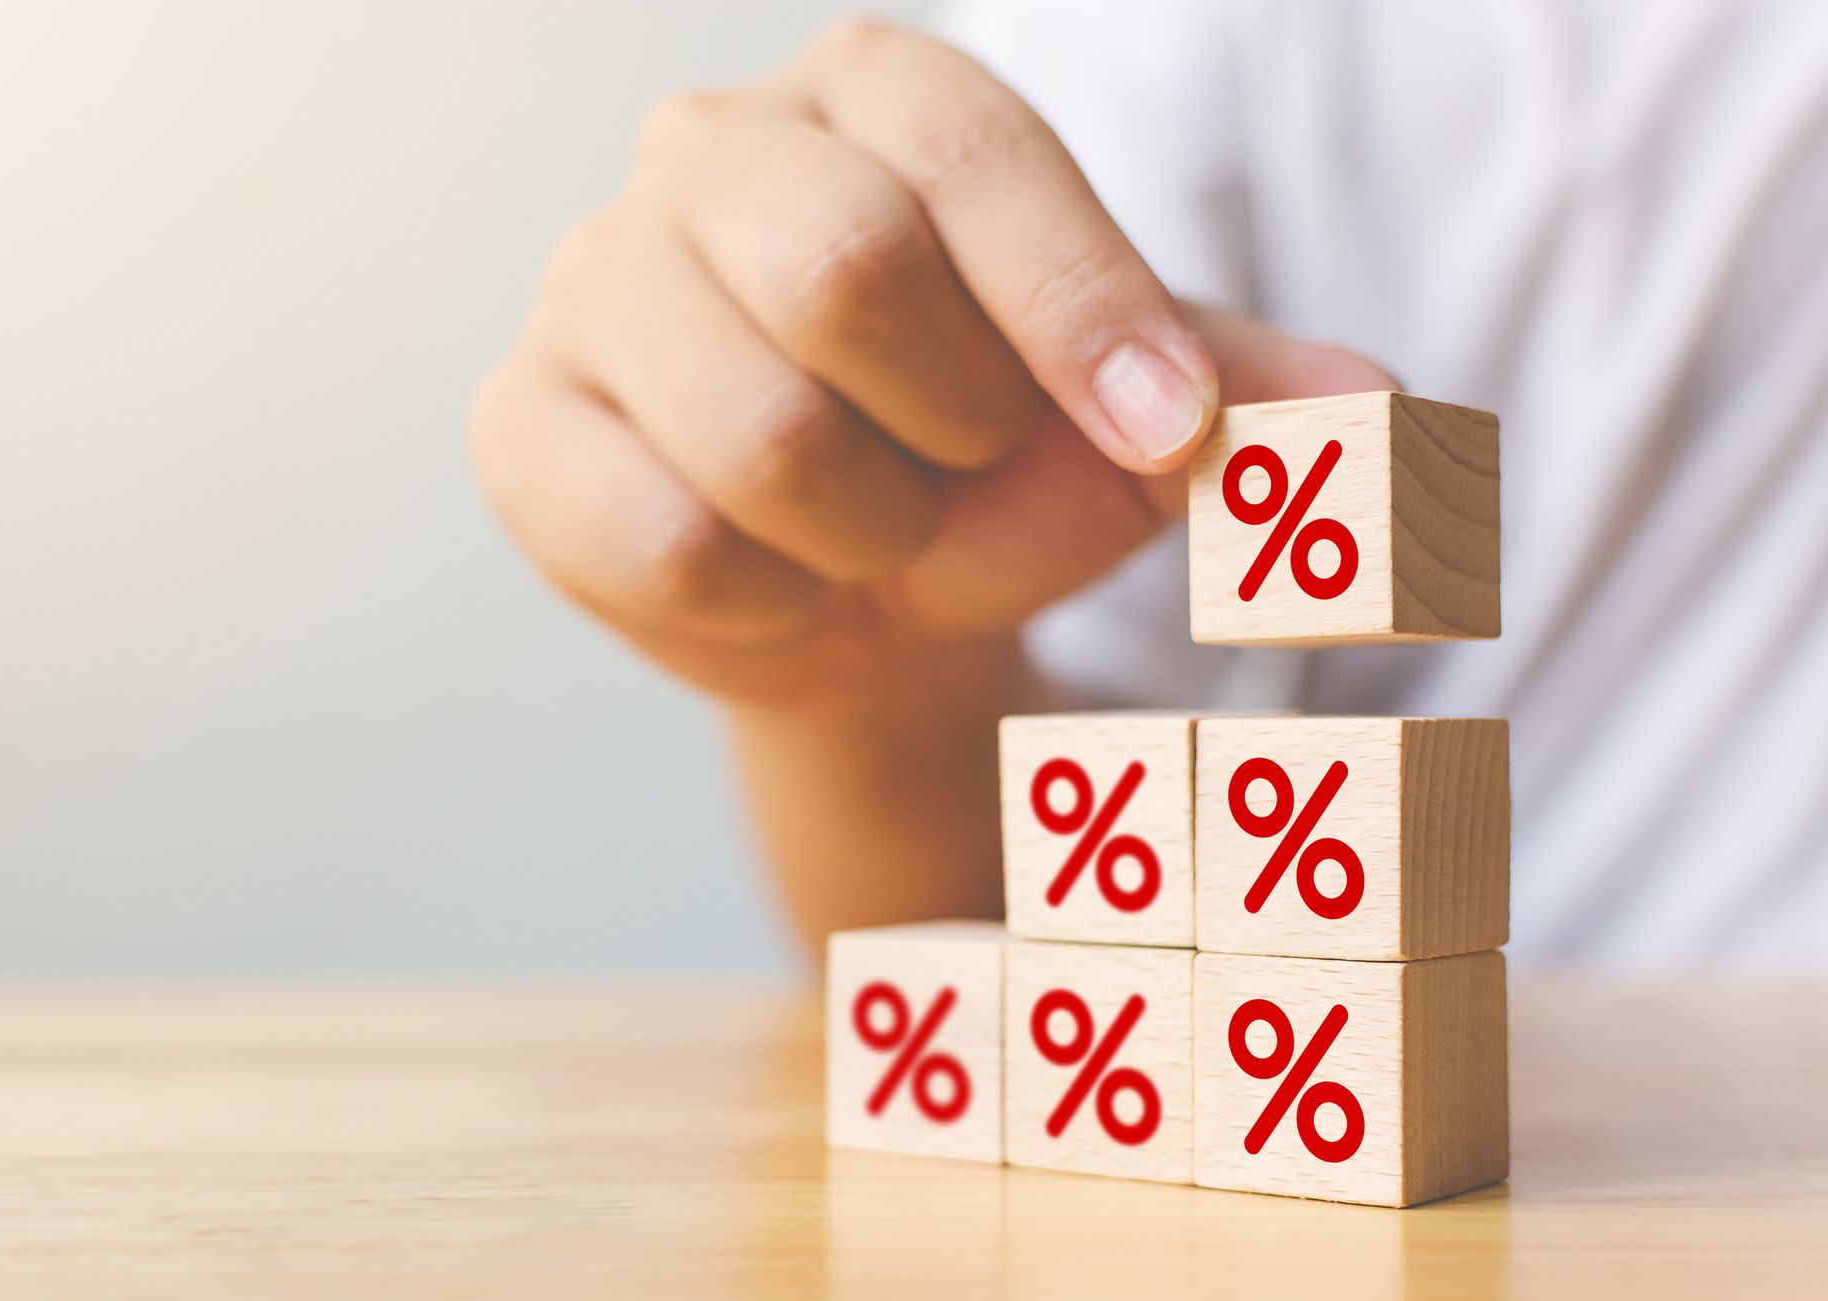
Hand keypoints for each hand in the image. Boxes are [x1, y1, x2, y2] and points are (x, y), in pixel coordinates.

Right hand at [473, 20, 1392, 707]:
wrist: (842, 578)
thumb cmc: (985, 453)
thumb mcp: (1135, 416)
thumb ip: (1261, 403)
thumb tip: (1384, 422)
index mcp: (874, 94)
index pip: (979, 157)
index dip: (1088, 308)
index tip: (1176, 438)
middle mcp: (712, 150)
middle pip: (843, 266)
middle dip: (957, 428)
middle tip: (966, 468)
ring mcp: (593, 280)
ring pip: (756, 434)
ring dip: (872, 534)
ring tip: (871, 527)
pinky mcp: (520, 423)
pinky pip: (664, 544)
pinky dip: (769, 602)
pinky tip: (777, 574)